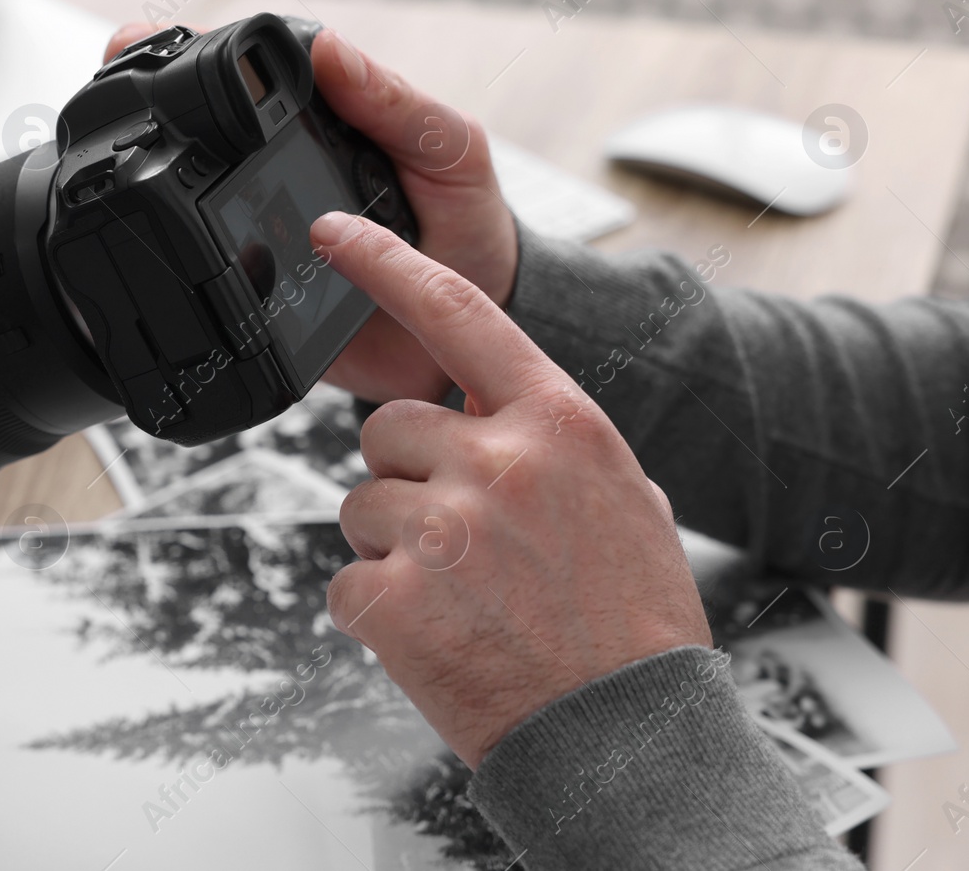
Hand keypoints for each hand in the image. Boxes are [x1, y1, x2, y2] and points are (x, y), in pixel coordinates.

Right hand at [104, 22, 518, 404]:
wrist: (476, 329)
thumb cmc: (468, 222)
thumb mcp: (448, 148)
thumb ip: (395, 103)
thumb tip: (328, 48)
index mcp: (319, 123)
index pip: (244, 76)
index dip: (187, 54)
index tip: (146, 43)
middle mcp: (278, 175)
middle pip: (192, 138)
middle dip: (140, 114)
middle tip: (115, 103)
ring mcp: (263, 236)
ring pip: (187, 208)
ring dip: (154, 190)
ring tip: (122, 168)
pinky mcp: (260, 304)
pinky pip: (212, 290)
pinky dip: (185, 278)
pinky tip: (167, 262)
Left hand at [309, 209, 709, 768]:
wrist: (628, 737)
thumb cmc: (632, 625)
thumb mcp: (628, 503)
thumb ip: (560, 445)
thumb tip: (505, 418)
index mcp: (558, 423)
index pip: (458, 312)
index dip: (387, 262)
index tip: (336, 232)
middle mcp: (496, 461)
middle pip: (387, 430)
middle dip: (409, 477)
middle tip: (464, 542)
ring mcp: (441, 528)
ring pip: (359, 506)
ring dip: (393, 549)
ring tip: (463, 597)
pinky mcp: (394, 598)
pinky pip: (346, 583)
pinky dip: (377, 613)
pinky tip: (439, 636)